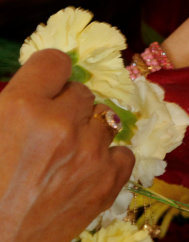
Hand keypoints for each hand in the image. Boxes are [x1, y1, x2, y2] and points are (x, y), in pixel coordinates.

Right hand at [0, 50, 133, 241]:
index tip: (43, 85)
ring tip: (64, 153)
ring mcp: (92, 153)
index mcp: (22, 106)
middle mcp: (63, 123)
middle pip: (81, 91)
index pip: (56, 61)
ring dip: (87, 130)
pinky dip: (108, 157)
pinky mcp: (110, 181)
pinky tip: (85, 169)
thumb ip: (12, 106)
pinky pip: (123, 151)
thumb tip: (33, 89)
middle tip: (48, 127)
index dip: (48, 72)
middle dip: (66, 105)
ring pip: (103, 120)